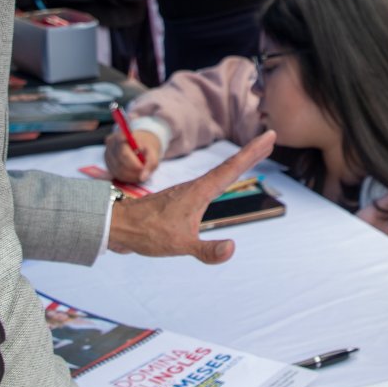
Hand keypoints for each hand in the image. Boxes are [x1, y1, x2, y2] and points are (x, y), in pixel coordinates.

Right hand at [103, 129, 161, 182]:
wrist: (140, 144)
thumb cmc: (146, 148)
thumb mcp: (153, 153)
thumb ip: (150, 164)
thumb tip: (143, 177)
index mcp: (122, 136)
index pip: (124, 153)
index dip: (133, 164)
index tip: (142, 168)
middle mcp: (111, 145)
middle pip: (119, 164)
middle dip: (133, 173)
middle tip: (143, 174)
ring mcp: (107, 154)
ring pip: (117, 171)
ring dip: (130, 177)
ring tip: (140, 174)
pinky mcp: (107, 163)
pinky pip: (114, 175)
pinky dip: (125, 178)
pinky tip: (133, 175)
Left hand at [106, 132, 275, 263]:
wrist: (118, 226)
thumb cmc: (147, 233)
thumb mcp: (180, 245)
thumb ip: (207, 250)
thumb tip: (232, 248)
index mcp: (199, 192)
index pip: (232, 168)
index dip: (252, 153)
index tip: (269, 136)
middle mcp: (195, 188)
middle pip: (229, 166)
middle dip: (250, 152)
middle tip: (269, 138)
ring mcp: (188, 193)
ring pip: (219, 173)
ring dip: (238, 162)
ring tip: (253, 156)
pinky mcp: (181, 201)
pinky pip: (209, 184)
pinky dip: (224, 176)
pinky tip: (222, 181)